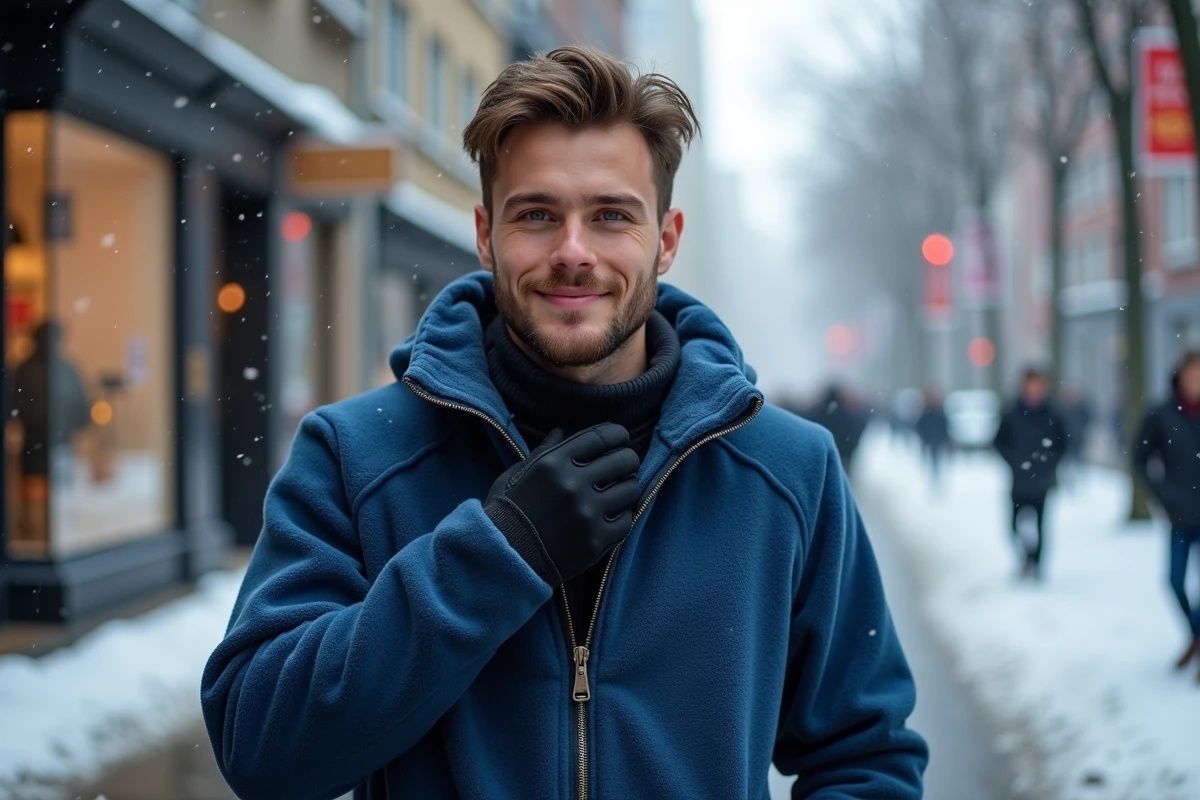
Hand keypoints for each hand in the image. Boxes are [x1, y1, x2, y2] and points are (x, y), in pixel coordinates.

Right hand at [486, 423, 640, 581]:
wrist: (503, 559)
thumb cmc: (507, 513)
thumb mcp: (516, 475)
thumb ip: (543, 452)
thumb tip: (561, 431)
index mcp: (553, 463)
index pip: (602, 436)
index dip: (618, 434)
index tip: (621, 438)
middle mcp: (572, 485)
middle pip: (624, 460)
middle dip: (627, 460)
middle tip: (623, 466)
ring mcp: (586, 514)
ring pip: (630, 489)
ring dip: (627, 488)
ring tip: (617, 491)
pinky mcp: (595, 541)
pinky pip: (626, 520)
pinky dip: (621, 516)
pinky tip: (610, 515)